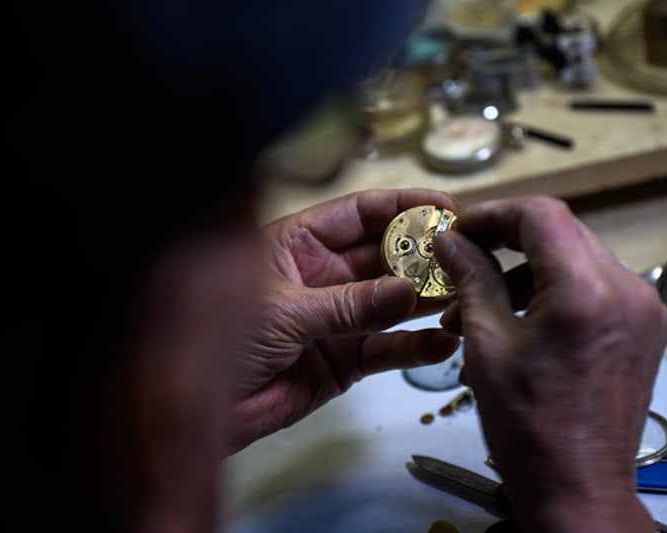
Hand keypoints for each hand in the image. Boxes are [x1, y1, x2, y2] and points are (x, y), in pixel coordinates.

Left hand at [227, 189, 460, 452]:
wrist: (202, 410)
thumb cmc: (218, 342)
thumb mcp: (284, 312)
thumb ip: (349, 304)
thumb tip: (408, 292)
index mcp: (299, 244)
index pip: (359, 213)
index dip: (402, 205)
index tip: (444, 206)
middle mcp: (323, 275)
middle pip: (384, 255)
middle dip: (423, 254)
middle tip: (464, 254)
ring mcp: (338, 318)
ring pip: (393, 302)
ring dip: (427, 299)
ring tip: (463, 296)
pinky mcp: (346, 360)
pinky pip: (387, 349)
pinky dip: (414, 348)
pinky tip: (442, 343)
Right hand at [434, 196, 666, 530]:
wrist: (580, 489)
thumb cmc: (528, 427)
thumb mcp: (487, 344)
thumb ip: (473, 279)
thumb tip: (451, 241)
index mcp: (588, 290)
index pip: (541, 214)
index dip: (493, 214)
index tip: (460, 230)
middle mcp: (628, 289)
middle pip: (561, 232)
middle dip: (507, 241)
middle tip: (465, 260)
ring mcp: (643, 309)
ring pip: (576, 258)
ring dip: (528, 271)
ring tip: (481, 304)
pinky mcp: (643, 329)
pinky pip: (594, 287)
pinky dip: (554, 291)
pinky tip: (518, 319)